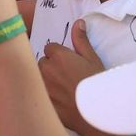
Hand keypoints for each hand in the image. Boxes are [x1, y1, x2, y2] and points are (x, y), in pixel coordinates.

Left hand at [39, 20, 114, 135]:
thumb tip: (78, 22)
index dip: (59, 55)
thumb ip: (81, 41)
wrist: (96, 113)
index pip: (49, 48)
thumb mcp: (93, 60)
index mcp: (58, 56)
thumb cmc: (97, 84)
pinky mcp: (41, 101)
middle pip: (42, 62)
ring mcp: (41, 86)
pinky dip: (46, 96)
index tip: (67, 63)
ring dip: (46, 80)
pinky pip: (39, 93)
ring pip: (38, 78)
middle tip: (66, 77)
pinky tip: (58, 101)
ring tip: (61, 89)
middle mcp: (46, 69)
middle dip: (50, 67)